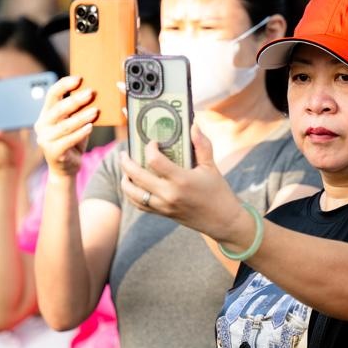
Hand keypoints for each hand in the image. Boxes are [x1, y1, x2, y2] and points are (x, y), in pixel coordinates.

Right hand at [34, 75, 98, 178]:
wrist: (66, 169)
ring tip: (95, 111)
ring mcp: (45, 139)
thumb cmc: (72, 142)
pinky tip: (90, 127)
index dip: (64, 85)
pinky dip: (80, 133)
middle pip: (58, 109)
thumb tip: (92, 92)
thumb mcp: (74, 123)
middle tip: (91, 92)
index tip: (79, 79)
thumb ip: (78, 111)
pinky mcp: (52, 152)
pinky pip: (68, 140)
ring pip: (65, 125)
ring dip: (81, 117)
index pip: (52, 94)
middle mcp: (42, 125)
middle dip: (76, 100)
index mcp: (46, 114)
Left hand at [119, 126, 245, 240]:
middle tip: (124, 154)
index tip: (153, 142)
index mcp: (181, 180)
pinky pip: (140, 205)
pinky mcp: (163, 213)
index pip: (155, 161)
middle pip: (137, 176)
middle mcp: (169, 194)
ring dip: (125, 180)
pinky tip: (133, 185)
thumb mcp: (211, 167)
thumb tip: (193, 125)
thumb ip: (202, 145)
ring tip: (125, 169)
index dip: (149, 148)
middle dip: (127, 163)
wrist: (223, 221)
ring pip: (133, 193)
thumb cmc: (218, 192)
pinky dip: (132, 195)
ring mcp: (164, 206)